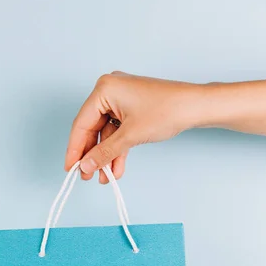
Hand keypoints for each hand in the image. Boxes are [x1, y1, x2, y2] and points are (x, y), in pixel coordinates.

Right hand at [65, 71, 201, 182]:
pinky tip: (115, 169)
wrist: (195, 107)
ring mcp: (120, 100)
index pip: (81, 123)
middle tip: (86, 175)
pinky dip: (117, 150)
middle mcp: (109, 90)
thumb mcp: (130, 136)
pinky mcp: (130, 109)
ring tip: (103, 177)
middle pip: (92, 129)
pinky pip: (117, 132)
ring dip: (105, 156)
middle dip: (92, 155)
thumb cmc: (167, 110)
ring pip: (105, 134)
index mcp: (104, 88)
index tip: (70, 168)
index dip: (75, 149)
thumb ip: (104, 153)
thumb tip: (86, 166)